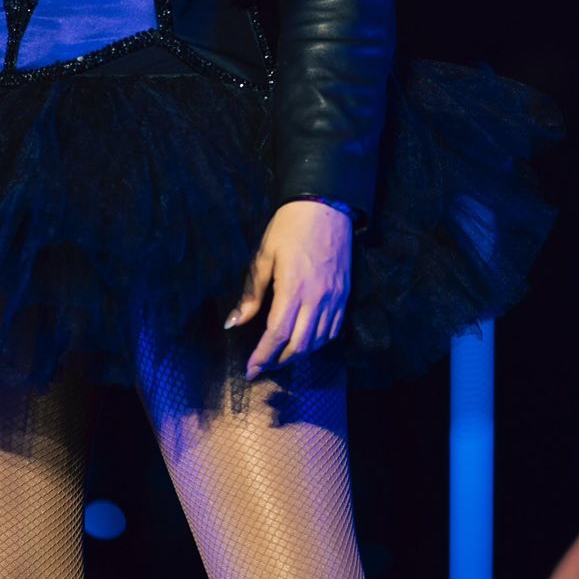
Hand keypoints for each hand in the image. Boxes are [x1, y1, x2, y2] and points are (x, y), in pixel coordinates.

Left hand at [224, 200, 352, 378]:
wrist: (325, 207)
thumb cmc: (289, 228)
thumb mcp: (264, 256)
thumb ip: (251, 293)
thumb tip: (234, 323)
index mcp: (293, 288)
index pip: (277, 335)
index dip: (263, 357)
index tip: (250, 371)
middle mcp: (317, 298)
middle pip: (299, 345)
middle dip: (279, 362)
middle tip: (263, 367)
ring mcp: (334, 298)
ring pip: (318, 342)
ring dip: (298, 355)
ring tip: (280, 356)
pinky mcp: (345, 295)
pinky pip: (333, 330)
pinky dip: (318, 343)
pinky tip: (305, 342)